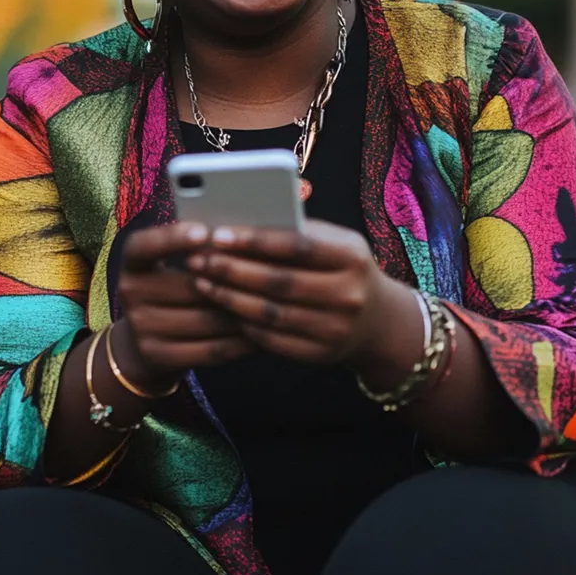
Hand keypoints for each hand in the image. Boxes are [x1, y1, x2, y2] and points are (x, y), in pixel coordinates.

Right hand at [116, 222, 255, 383]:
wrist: (142, 341)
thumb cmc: (171, 287)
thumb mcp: (169, 264)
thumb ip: (196, 250)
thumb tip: (240, 239)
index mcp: (133, 261)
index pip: (145, 245)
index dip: (173, 238)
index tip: (205, 231)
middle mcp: (130, 292)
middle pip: (189, 286)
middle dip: (231, 283)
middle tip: (270, 275)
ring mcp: (141, 327)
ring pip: (205, 320)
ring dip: (242, 314)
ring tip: (273, 305)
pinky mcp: (158, 356)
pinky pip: (209, 349)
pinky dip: (239, 343)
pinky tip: (261, 334)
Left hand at [185, 219, 414, 367]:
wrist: (378, 320)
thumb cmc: (343, 268)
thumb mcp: (335, 242)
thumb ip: (297, 231)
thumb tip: (242, 219)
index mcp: (351, 256)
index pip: (296, 245)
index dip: (254, 240)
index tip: (218, 234)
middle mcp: (348, 294)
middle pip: (278, 281)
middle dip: (232, 270)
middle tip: (197, 259)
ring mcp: (335, 329)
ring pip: (270, 313)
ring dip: (230, 297)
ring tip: (202, 281)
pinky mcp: (321, 354)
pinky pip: (273, 339)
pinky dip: (243, 323)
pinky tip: (223, 308)